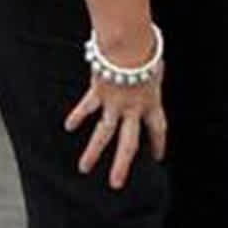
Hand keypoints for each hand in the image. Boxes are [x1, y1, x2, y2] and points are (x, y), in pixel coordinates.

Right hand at [66, 31, 167, 191]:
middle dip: (122, 165)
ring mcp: (114, 103)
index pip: (158, 129)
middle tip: (116, 184)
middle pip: (128, 144)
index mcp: (151, 102)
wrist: (129, 44)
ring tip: (84, 168)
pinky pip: (86, 108)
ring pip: (103, 134)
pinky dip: (77, 116)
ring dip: (93, 152)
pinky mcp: (98, 92)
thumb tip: (154, 70)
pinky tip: (69, 127)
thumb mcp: (156, 65)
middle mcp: (133, 109)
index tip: (158, 158)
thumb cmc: (146, 47)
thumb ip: (152, 74)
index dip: (158, 143)